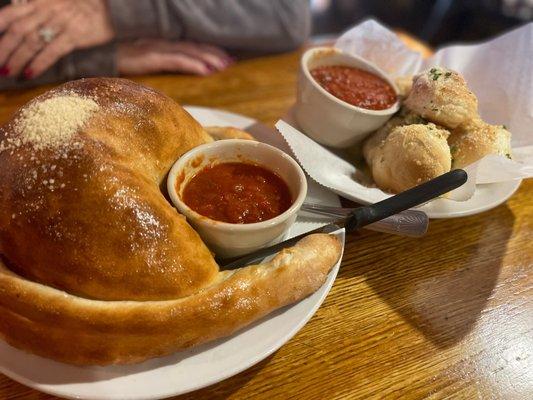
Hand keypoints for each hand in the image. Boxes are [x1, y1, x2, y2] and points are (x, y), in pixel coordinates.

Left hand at [0, 0, 113, 77]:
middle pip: (18, 31)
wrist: (112, 7)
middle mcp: (46, 10)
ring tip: (8, 73)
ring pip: (32, 42)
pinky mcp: (75, 34)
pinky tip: (31, 73)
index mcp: (39, 1)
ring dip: (18, 59)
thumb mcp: (56, 2)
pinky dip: (40, 63)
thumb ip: (38, 10)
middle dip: (4, 49)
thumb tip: (20, 25)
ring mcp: (61, 22)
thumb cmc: (83, 6)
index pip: (10, 14)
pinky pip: (53, 50)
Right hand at [117, 39, 232, 75]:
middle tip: (231, 62)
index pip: (189, 46)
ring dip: (208, 59)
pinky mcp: (148, 57)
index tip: (225, 58)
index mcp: (159, 43)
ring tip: (224, 66)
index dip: (207, 50)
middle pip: (193, 47)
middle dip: (213, 54)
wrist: (92, 54)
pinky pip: (175, 60)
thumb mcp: (138, 59)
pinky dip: (192, 65)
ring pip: (188, 52)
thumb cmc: (113, 58)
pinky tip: (205, 70)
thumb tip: (171, 72)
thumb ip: (155, 62)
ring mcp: (154, 48)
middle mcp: (160, 42)